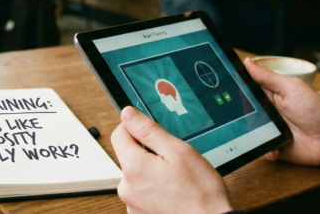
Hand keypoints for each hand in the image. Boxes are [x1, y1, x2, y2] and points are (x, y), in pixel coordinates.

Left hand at [111, 106, 232, 213]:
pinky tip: (172, 193)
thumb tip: (128, 114)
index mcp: (133, 167)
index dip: (134, 127)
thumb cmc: (200, 193)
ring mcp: (132, 204)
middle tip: (173, 160)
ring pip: (137, 175)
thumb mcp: (178, 151)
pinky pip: (142, 193)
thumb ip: (149, 130)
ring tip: (176, 180)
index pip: (119, 134)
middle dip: (147, 153)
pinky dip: (154, 190)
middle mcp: (126, 187)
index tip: (149, 129)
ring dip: (151, 172)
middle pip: (129, 156)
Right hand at [244, 58, 319, 164]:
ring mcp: (268, 130)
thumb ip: (267, 77)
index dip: (234, 89)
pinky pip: (260, 149)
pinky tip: (274, 148)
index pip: (246, 90)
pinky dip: (265, 150)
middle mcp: (266, 112)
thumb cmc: (315, 109)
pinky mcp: (273, 146)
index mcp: (268, 95)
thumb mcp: (290, 88)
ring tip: (262, 134)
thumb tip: (247, 61)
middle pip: (242, 112)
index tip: (223, 89)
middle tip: (240, 117)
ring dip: (252, 135)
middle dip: (238, 115)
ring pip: (248, 132)